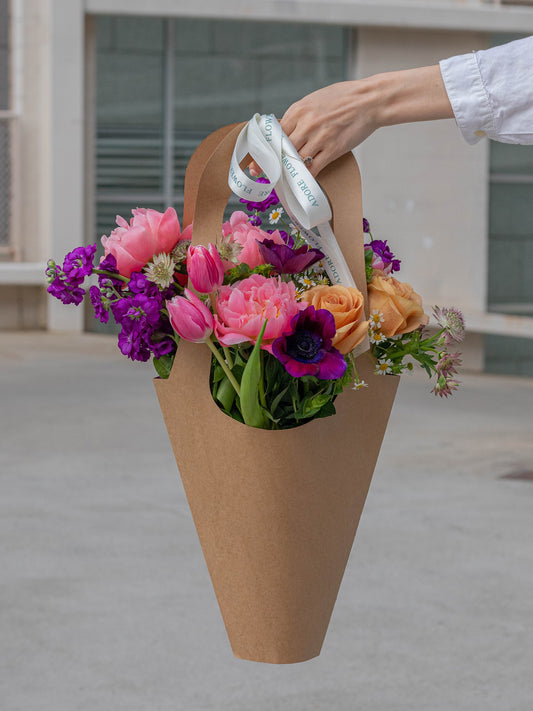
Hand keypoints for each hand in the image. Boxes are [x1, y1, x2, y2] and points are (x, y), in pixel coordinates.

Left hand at [249, 79, 378, 177]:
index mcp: (298, 110)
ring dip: (290, 172)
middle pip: (282, 150)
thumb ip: (299, 116)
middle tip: (268, 174)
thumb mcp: (314, 100)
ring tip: (286, 178)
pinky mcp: (333, 150)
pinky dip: (307, 177)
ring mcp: (319, 138)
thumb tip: (285, 132)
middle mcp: (306, 124)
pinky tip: (303, 181)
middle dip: (274, 164)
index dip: (266, 150)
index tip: (258, 161)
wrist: (370, 99)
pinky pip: (314, 169)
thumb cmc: (344, 98)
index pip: (274, 134)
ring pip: (296, 161)